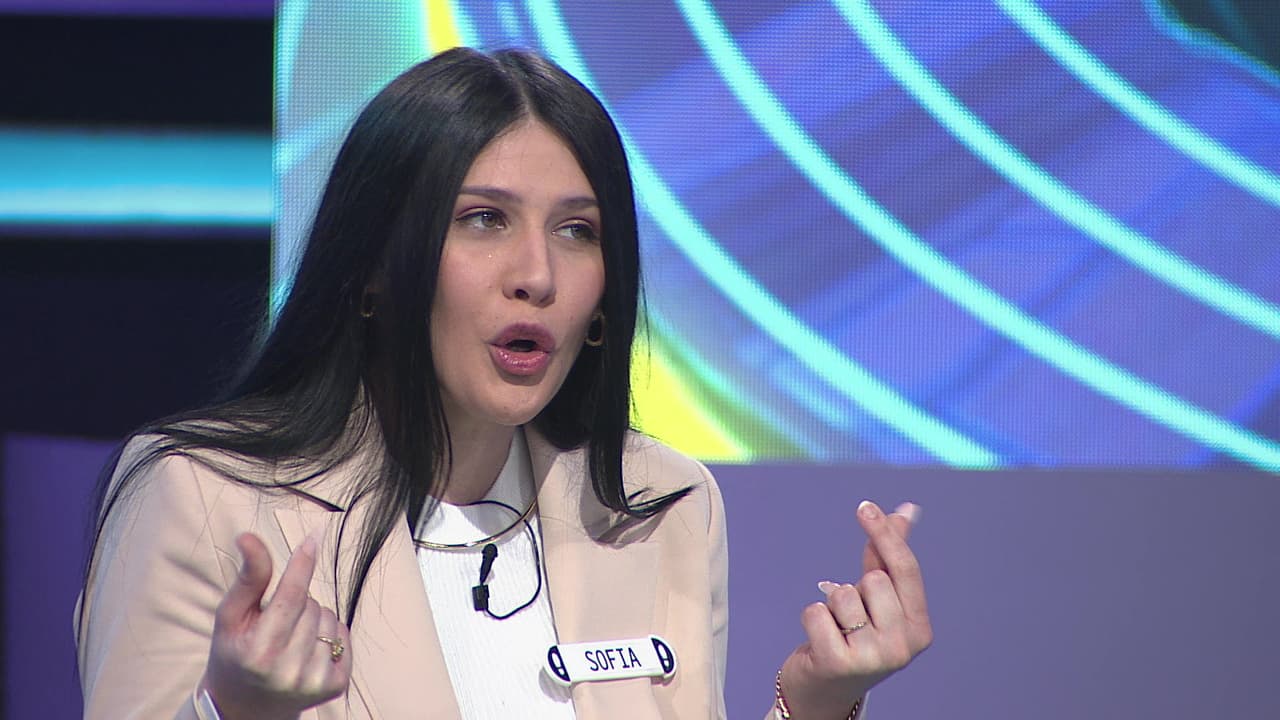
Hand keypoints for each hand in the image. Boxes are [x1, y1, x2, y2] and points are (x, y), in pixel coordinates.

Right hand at [202, 532, 351, 719]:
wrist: (244, 706)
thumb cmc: (235, 653)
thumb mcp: (230, 616)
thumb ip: (248, 578)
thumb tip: (249, 537)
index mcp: (258, 651)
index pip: (290, 596)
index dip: (302, 564)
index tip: (314, 537)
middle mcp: (288, 670)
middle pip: (311, 604)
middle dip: (296, 603)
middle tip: (276, 623)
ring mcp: (313, 680)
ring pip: (329, 618)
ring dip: (313, 619)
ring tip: (289, 638)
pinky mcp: (334, 686)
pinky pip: (343, 635)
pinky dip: (329, 634)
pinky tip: (308, 649)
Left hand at [779, 501, 931, 717]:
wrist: (825, 692)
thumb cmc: (854, 637)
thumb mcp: (877, 600)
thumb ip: (888, 556)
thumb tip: (906, 511)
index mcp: (920, 629)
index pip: (906, 570)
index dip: (885, 535)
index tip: (865, 507)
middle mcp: (903, 646)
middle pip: (873, 579)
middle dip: (854, 587)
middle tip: (850, 617)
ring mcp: (872, 658)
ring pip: (843, 593)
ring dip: (832, 605)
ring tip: (835, 630)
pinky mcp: (838, 662)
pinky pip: (816, 610)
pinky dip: (812, 618)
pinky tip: (819, 640)